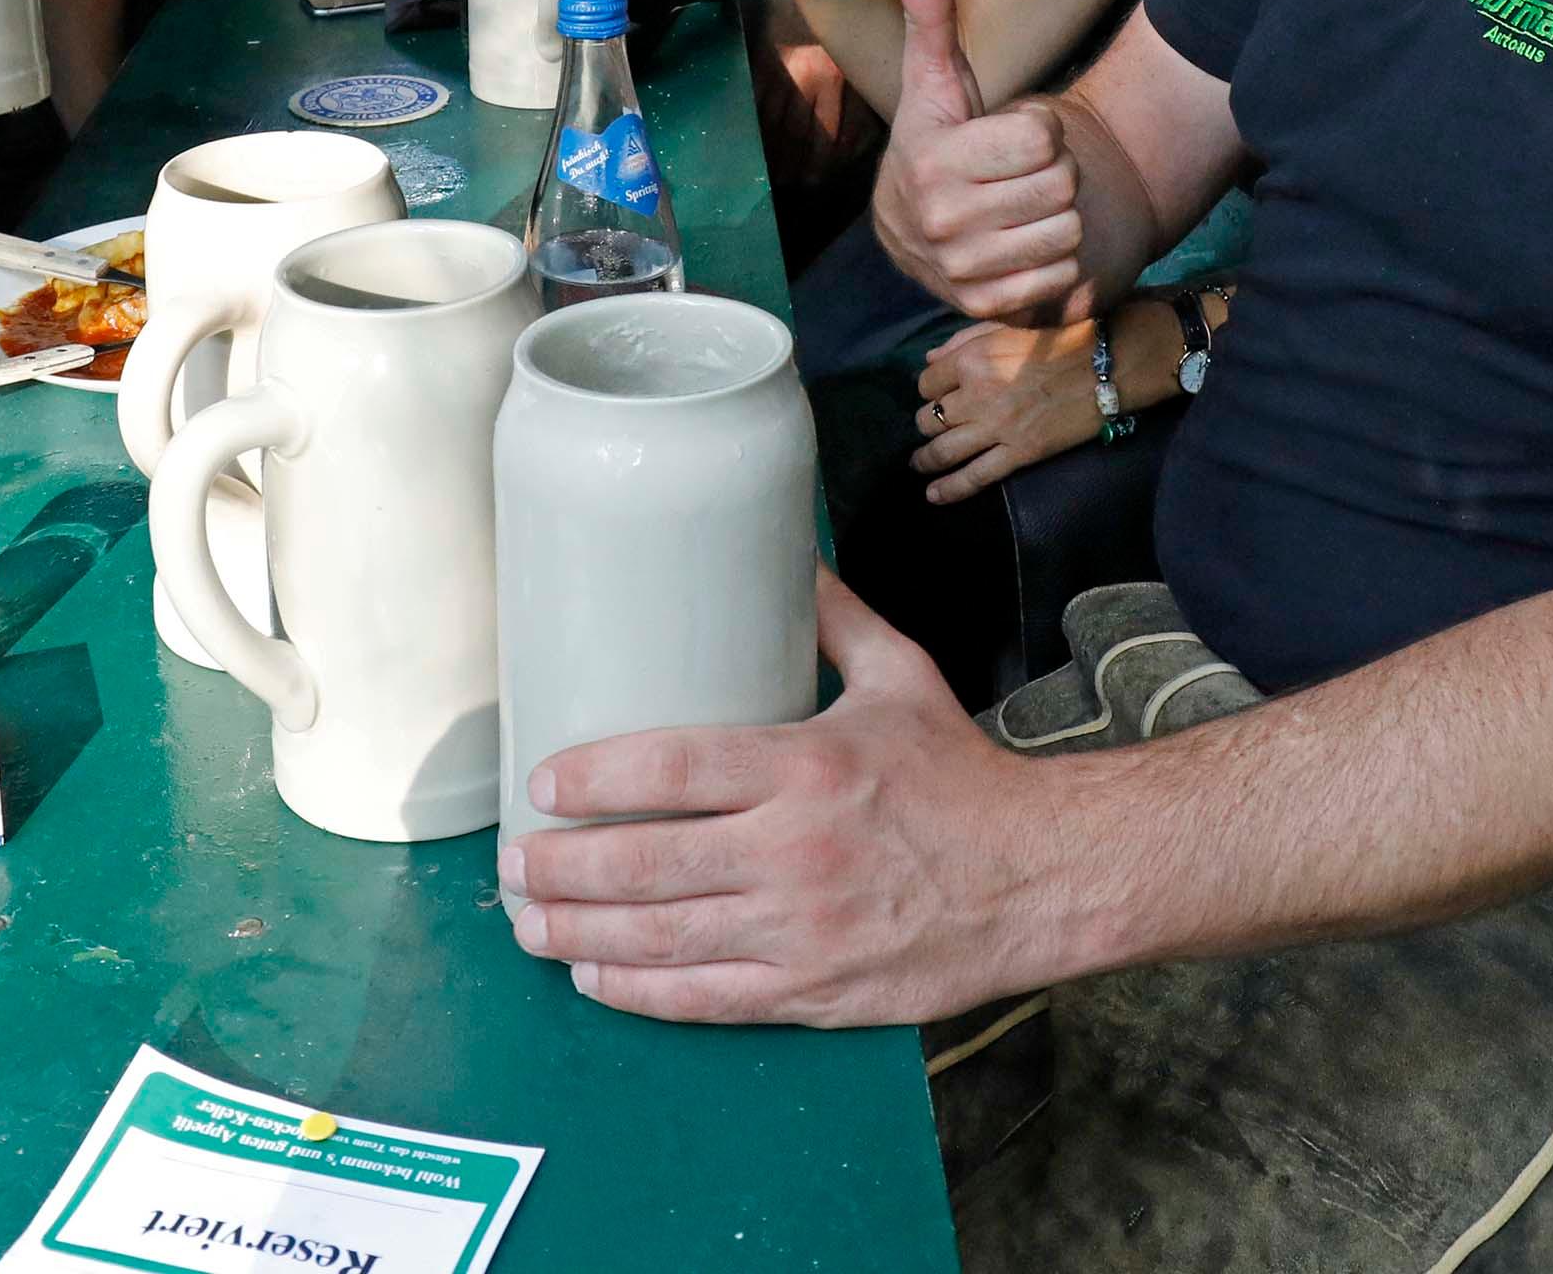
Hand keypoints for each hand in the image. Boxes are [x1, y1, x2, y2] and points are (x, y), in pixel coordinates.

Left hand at [501, 572, 1067, 1023]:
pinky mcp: (813, 991)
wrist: (1038, 879)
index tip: (545, 781)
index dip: (597, 776)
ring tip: (529, 921)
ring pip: (664, 938)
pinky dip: (640, 992)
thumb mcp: (903, 677)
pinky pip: (707, 999)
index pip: (675, 766)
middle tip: (514, 861)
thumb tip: (791, 552)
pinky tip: (594, 976)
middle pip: (649, 861)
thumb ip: (836, 620)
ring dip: (581, 932)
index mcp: (808, 767)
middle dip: (564, 865)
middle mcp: (795, 852)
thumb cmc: (962, 777)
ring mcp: (801, 929)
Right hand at [869, 0, 1086, 323]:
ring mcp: (962, 269)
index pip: (1042, 138)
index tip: (1012, 132)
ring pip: (1068, 232)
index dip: (1039, 129)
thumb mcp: (934, 82)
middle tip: (1020, 172)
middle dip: (1053, 173)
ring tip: (1023, 206)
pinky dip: (1055, 259)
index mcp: (933, 160)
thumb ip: (929, 17)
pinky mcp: (984, 306)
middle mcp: (941, 220)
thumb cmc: (936, 141)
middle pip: (1061, 186)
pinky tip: (1023, 242)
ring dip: (1057, 216)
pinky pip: (1062, 275)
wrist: (910, 229)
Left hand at [914, 321, 1105, 500]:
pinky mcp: (1019, 453)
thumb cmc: (1061, 336)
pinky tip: (934, 495)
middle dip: (928, 421)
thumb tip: (929, 358)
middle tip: (935, 425)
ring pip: (943, 450)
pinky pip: (975, 477)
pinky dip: (949, 489)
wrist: (1107, 365)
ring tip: (918, 464)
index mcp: (972, 359)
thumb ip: (964, 340)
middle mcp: (975, 395)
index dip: (931, 387)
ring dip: (925, 458)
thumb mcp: (1009, 326)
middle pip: (929, 416)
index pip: (927, 380)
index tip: (939, 392)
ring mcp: (996, 428)